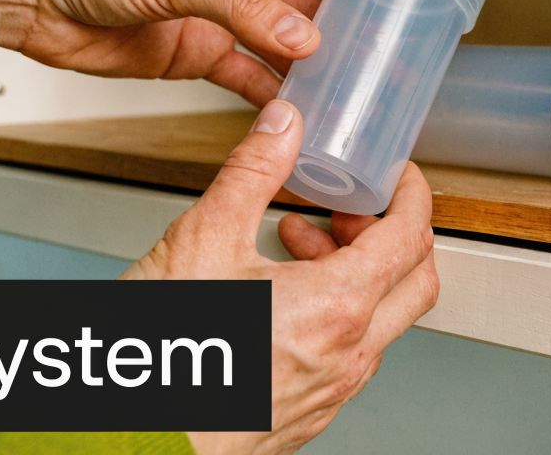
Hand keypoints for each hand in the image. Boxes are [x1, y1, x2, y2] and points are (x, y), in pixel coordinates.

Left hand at [0, 0, 351, 104]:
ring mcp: (216, 15)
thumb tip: (305, 38)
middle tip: (381, 48)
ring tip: (351, 86)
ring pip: (280, 41)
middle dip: (343, 21)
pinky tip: (297, 108)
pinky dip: (272, 93)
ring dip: (312, 64)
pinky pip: (247, 75)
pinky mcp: (194, 54)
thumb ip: (246, 8)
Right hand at [120, 100, 439, 454]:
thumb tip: (283, 127)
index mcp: (337, 308)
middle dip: (390, 233)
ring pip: (380, 320)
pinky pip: (349, 354)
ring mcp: (332, 391)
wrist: (134, 438)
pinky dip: (335, 311)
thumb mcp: (203, 240)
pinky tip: (278, 294)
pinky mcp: (308, 412)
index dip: (410, 194)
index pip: (411, 238)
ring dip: (355, 272)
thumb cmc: (162, 359)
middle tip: (346, 208)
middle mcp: (348, 355)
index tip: (396, 173)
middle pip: (415, 282)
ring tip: (292, 242)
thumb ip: (252, 173)